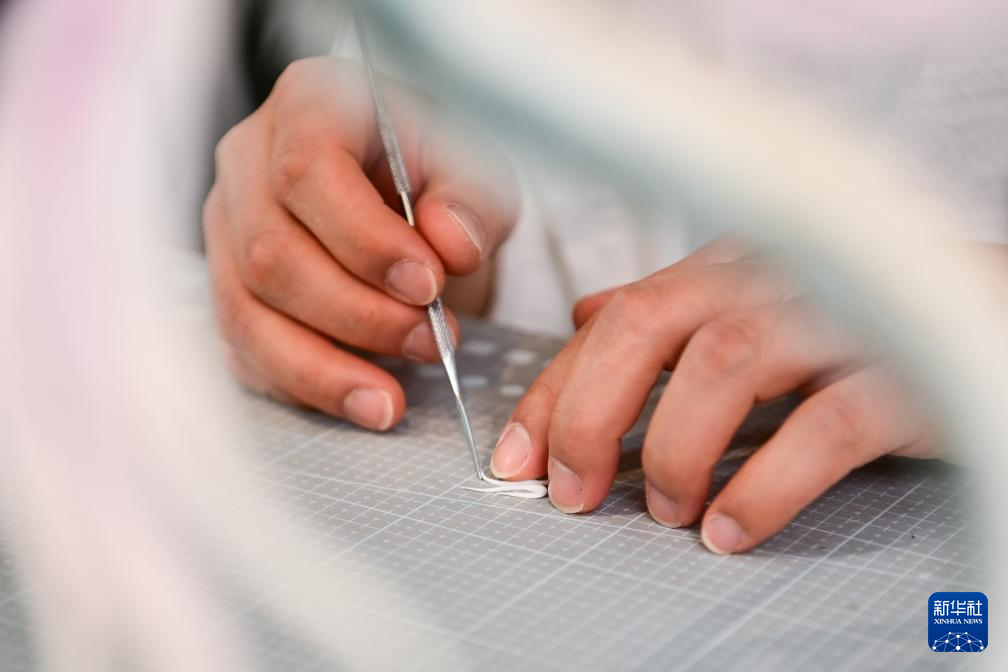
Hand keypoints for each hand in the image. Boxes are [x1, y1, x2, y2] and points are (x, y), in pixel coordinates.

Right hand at [203, 57, 517, 429]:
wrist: (409, 195)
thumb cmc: (437, 171)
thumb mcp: (477, 169)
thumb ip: (473, 201)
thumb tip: (450, 245)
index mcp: (309, 106)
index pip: (306, 171)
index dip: (364, 240)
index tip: (428, 286)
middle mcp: (248, 163)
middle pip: (272, 254)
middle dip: (358, 315)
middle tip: (432, 341)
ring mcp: (227, 230)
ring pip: (246, 313)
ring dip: (323, 369)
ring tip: (392, 401)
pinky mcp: (230, 288)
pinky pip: (243, 351)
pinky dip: (300, 386)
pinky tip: (355, 400)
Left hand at [490, 237, 941, 553]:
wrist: (991, 313)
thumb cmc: (862, 317)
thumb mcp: (755, 302)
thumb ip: (672, 310)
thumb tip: (586, 313)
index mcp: (730, 266)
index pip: (616, 316)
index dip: (555, 388)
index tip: (517, 456)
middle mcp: (775, 277)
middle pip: (651, 324)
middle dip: (591, 411)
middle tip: (571, 488)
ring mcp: (841, 318)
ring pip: (728, 362)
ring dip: (677, 448)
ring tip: (665, 509)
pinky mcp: (903, 373)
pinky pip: (825, 426)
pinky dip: (765, 485)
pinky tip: (730, 529)